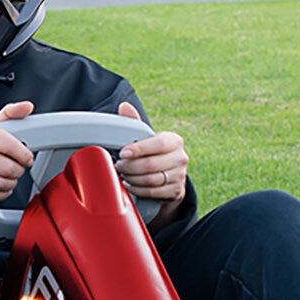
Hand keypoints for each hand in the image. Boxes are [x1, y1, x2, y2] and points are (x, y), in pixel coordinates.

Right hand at [0, 101, 34, 198]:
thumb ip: (8, 115)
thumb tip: (27, 107)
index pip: (11, 146)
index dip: (25, 155)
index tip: (27, 158)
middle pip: (8, 168)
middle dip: (18, 172)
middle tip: (16, 169)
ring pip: (0, 182)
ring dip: (10, 184)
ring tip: (8, 179)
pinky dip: (0, 193)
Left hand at [114, 102, 187, 224]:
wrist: (170, 175)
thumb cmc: (155, 153)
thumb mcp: (147, 139)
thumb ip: (135, 123)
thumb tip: (124, 106)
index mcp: (174, 141)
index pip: (157, 144)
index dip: (139, 149)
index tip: (123, 153)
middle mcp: (181, 158)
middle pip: (152, 164)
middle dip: (130, 166)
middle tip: (119, 165)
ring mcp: (180, 175)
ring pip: (152, 180)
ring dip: (132, 178)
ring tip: (123, 174)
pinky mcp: (176, 191)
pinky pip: (153, 193)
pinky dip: (138, 189)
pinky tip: (130, 184)